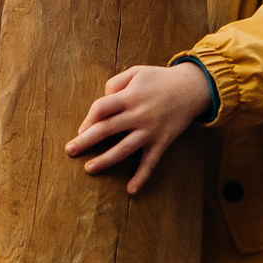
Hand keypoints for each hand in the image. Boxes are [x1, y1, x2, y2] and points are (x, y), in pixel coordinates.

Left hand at [67, 63, 212, 194]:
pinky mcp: (161, 142)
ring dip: (105, 160)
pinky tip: (131, 190)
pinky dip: (141, 177)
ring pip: (123, 149)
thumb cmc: (160, 79)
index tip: (81, 129)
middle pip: (106, 129)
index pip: (101, 108)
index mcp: (130, 96)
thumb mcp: (136, 72)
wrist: (192, 88)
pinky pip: (150, 162)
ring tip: (89, 169)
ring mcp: (150, 130)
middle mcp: (138, 115)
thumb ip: (115, 83)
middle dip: (85, 141)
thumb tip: (101, 104)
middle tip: (69, 151)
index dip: (88, 118)